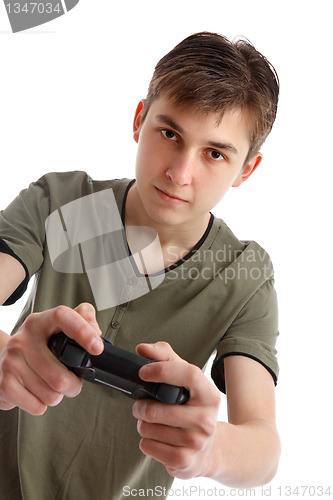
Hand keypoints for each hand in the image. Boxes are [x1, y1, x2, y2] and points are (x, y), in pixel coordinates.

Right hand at [0, 303, 102, 414]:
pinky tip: (36, 392)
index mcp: (40, 322)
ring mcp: (12, 362)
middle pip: (59, 375)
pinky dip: (41, 404)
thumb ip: (82, 318)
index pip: (62, 317)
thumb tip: (96, 330)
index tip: (97, 348)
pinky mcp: (5, 384)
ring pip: (51, 394)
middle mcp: (23, 339)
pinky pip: (37, 406)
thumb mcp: (57, 327)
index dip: (83, 331)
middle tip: (71, 381)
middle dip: (73, 385)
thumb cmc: (37, 346)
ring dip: (57, 395)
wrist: (1, 360)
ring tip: (50, 385)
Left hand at [132, 342, 220, 479]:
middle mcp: (206, 419)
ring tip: (152, 423)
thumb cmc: (192, 408)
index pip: (188, 374)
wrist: (211, 449)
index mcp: (209, 394)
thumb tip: (143, 349)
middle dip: (142, 407)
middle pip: (160, 409)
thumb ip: (165, 357)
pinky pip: (148, 446)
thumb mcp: (185, 380)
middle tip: (141, 406)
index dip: (162, 370)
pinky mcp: (185, 461)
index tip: (143, 372)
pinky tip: (157, 439)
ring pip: (150, 429)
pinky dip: (146, 441)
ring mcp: (197, 442)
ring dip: (143, 425)